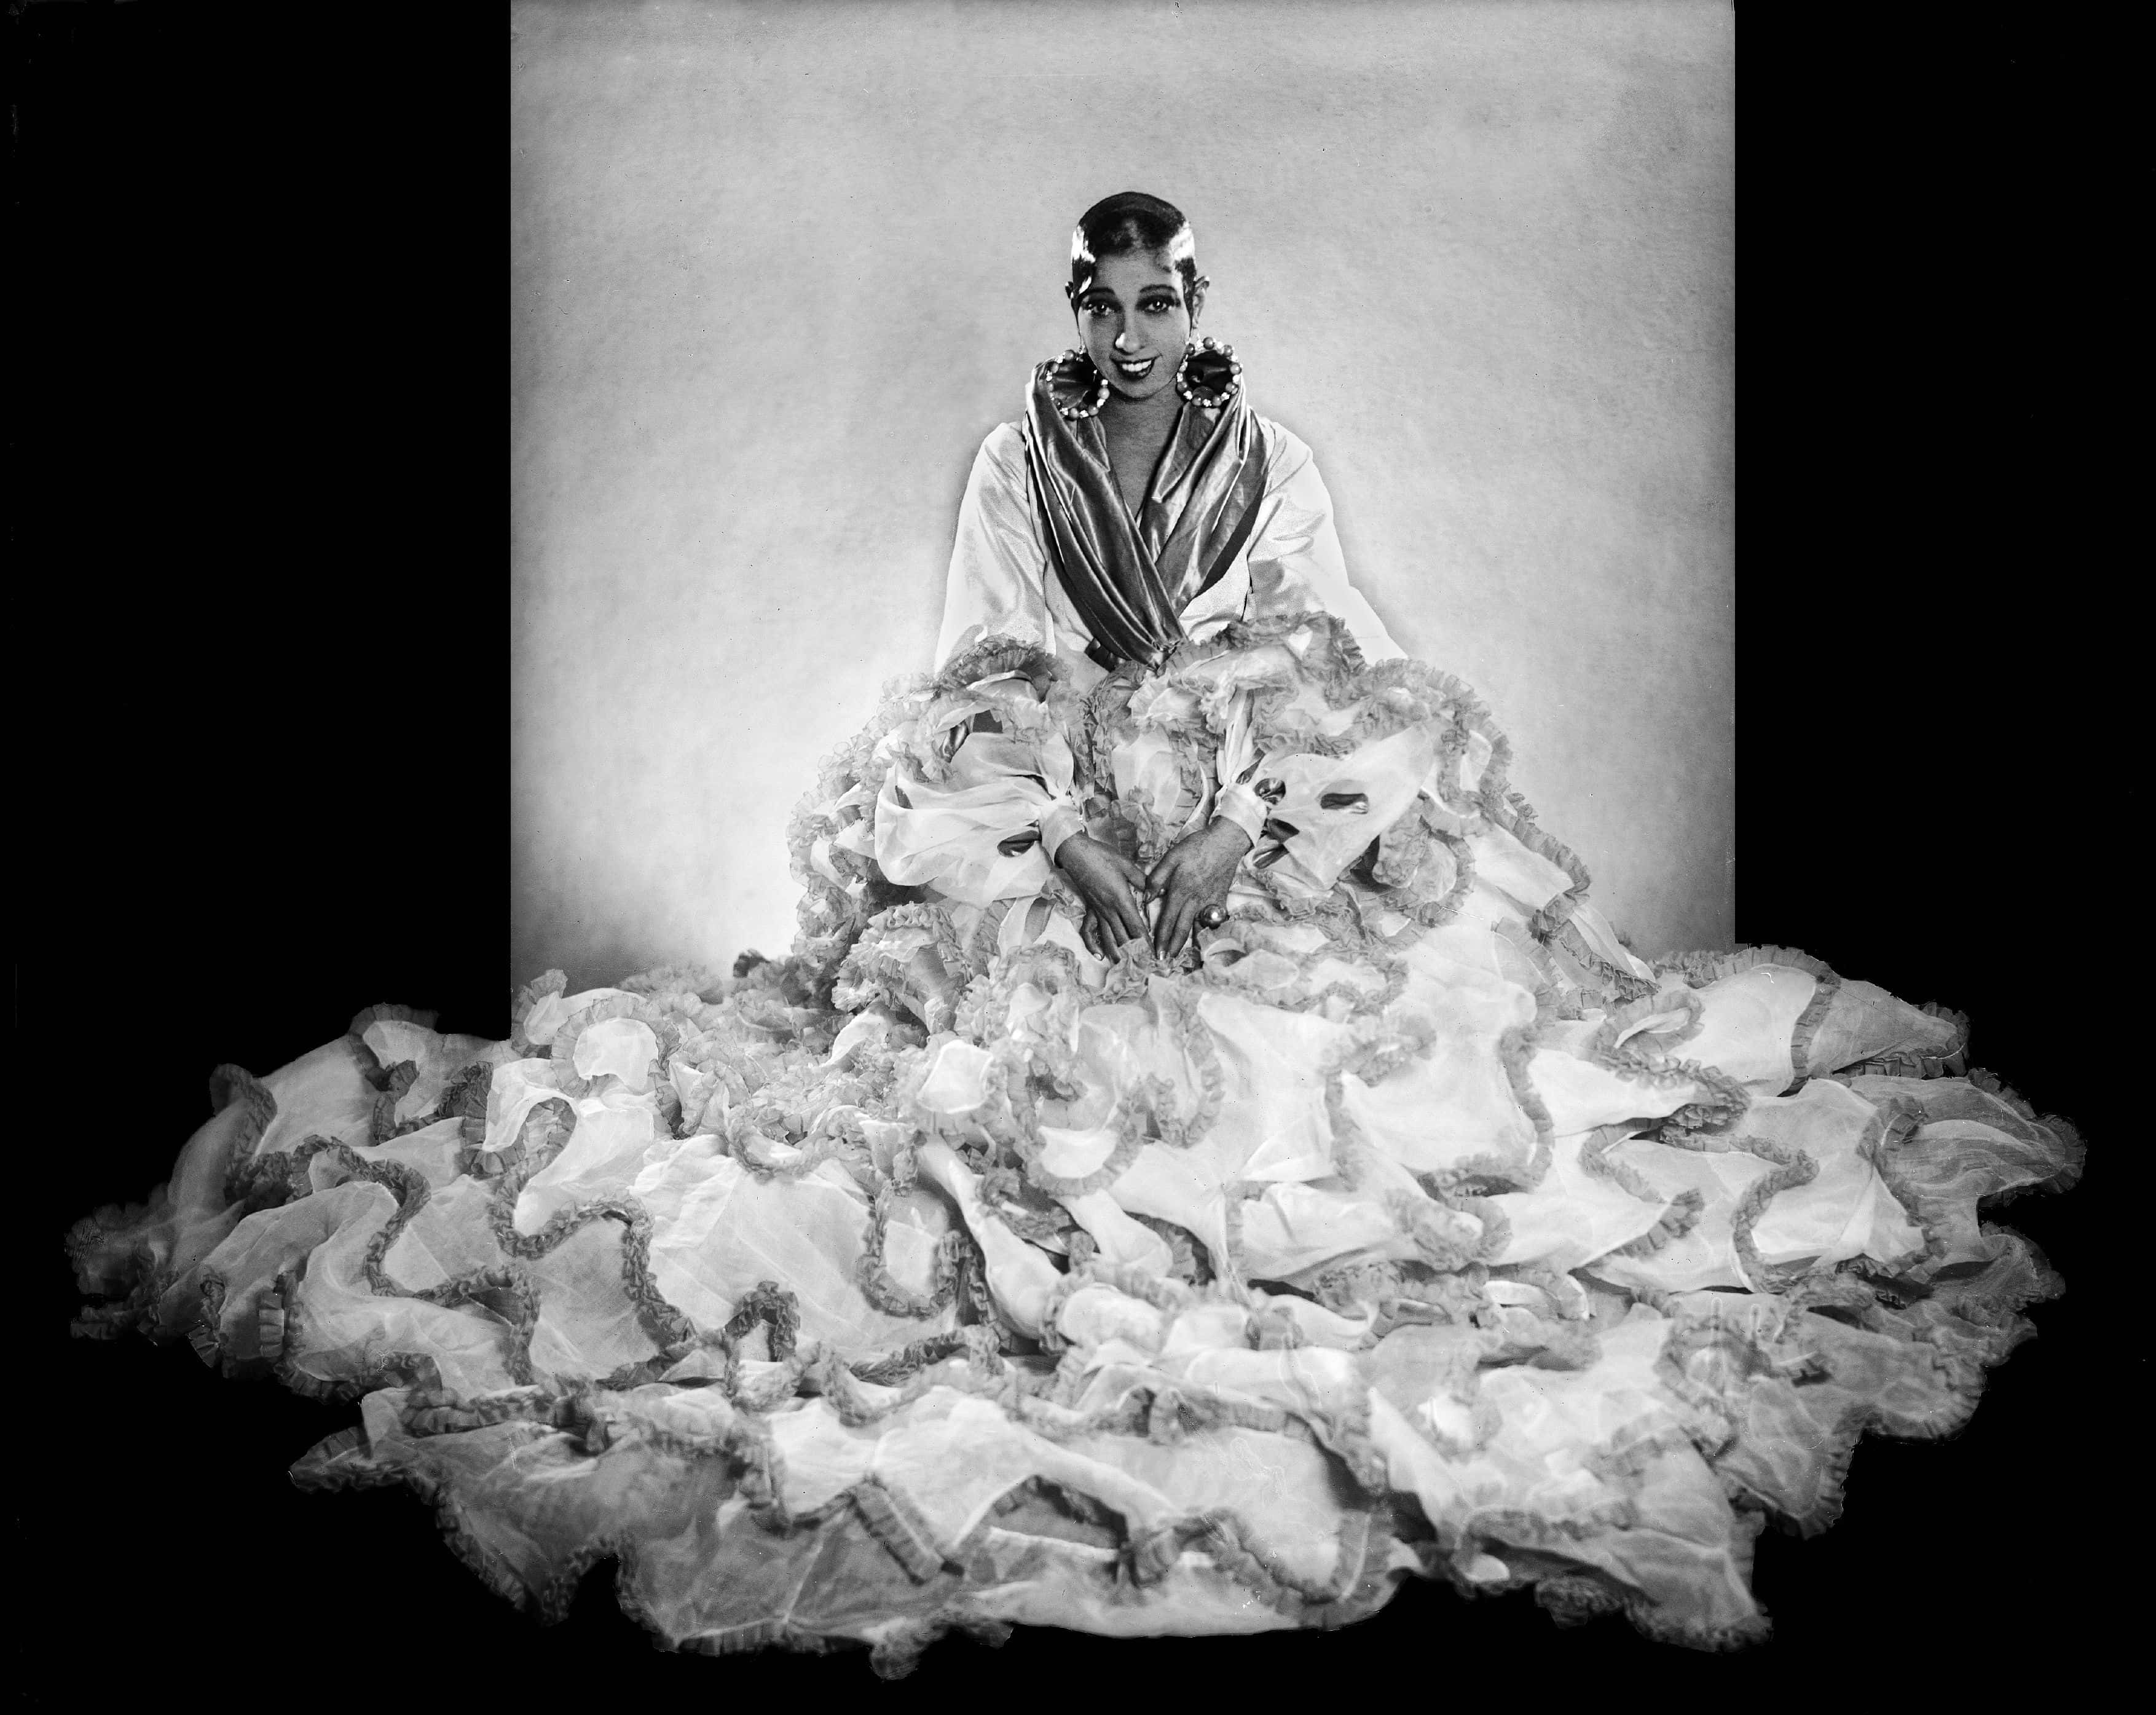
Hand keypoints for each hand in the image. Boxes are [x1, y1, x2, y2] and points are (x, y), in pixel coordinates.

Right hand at [1055, 833, 1151, 958]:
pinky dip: (1092, 945)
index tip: (1154, 953)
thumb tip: (1159, 891)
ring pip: (1108, 938)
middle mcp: (1109, 910)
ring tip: (1125, 966)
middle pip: (1124, 937)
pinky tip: (1099, 955)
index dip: (1146, 942)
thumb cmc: (1103, 857)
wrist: (1077, 854)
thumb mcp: (1127, 865)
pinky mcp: (1090, 910)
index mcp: (1121, 900)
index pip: (1136, 926)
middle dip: (1134, 953)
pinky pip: (1088, 932)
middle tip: (1145, 964)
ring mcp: (1098, 912)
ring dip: (1117, 954)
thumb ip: (1144, 880)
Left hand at [1144, 818, 1252, 959]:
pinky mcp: (1221, 899)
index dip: (1161, 937)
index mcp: (1180, 890)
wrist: (1226, 841)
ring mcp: (1209, 901)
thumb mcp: (1172, 856)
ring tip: (1181, 956)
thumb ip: (1157, 878)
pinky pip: (1212, 919)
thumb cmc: (1197, 846)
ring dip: (1188, 943)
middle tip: (1164, 961)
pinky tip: (1202, 938)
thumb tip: (1147, 898)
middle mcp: (1195, 900)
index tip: (1155, 951)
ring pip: (1196, 927)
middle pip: (1182, 929)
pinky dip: (1207, 930)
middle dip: (1172, 947)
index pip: (1167, 919)